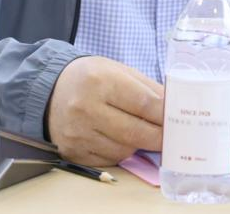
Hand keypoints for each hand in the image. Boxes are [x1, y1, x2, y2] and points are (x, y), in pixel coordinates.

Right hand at [47, 56, 163, 164]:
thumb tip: (174, 108)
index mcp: (101, 81)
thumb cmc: (90, 78)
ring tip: (140, 131)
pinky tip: (118, 138)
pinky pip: (109, 159)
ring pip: (124, 150)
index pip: (144, 104)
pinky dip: (120, 151)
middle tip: (172, 136)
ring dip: (138, 144)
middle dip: (159, 137)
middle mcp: (86, 108)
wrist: (49, 91)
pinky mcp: (73, 152)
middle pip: (136, 132)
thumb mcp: (118, 70)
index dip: (166, 115)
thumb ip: (148, 88)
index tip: (180, 120)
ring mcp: (78, 133)